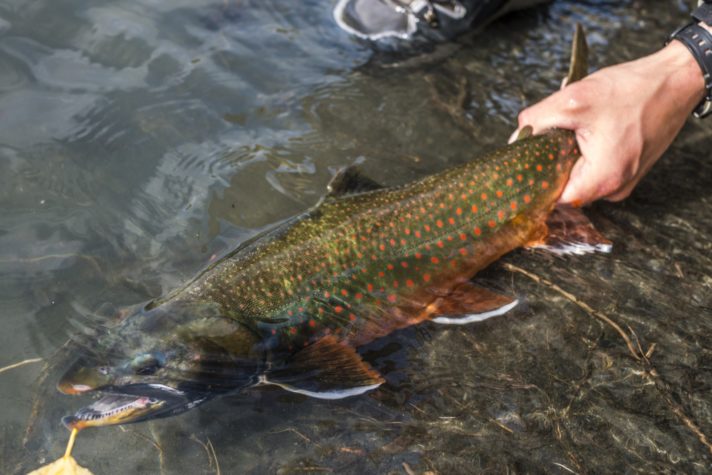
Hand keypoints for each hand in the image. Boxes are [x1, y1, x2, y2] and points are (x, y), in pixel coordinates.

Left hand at [513, 37, 705, 204]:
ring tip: (580, 127)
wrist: (675, 80)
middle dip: (555, 161)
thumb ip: (537, 121)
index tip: (528, 160)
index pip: (554, 198)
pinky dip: (588, 151)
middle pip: (566, 186)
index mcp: (603, 180)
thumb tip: (517, 138)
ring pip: (580, 176)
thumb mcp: (573, 100)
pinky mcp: (628, 170)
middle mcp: (615, 188)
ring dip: (572, 154)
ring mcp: (624, 181)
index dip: (537, 179)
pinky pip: (596, 168)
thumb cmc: (633, 90)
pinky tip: (593, 128)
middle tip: (558, 133)